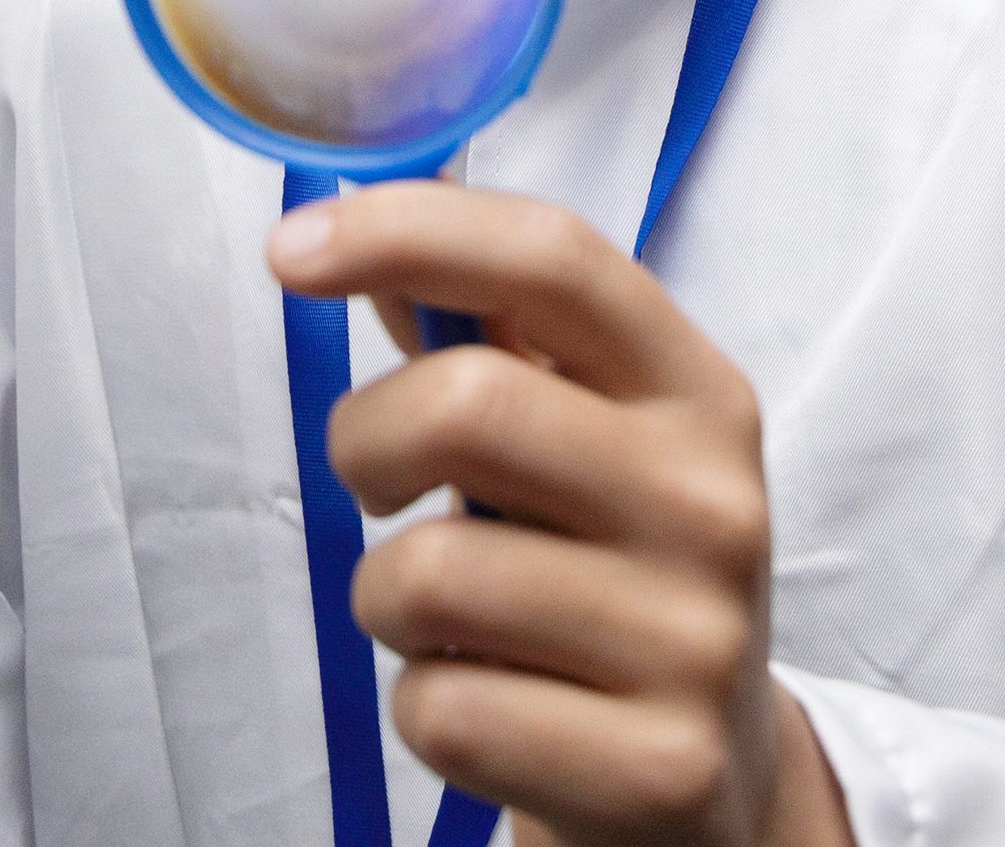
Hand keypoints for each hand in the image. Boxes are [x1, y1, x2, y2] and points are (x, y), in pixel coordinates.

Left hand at [266, 183, 852, 846]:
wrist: (710, 777)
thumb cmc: (605, 575)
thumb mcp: (578, 443)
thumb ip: (484, 338)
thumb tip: (354, 227)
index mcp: (696, 392)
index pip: (554, 259)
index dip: (411, 229)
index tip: (292, 248)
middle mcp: (713, 503)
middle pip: (464, 405)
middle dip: (365, 444)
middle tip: (376, 485)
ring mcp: (695, 641)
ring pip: (426, 577)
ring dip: (386, 601)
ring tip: (449, 622)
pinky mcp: (657, 769)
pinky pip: (441, 713)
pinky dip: (423, 710)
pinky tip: (491, 708)